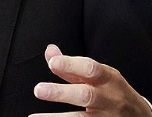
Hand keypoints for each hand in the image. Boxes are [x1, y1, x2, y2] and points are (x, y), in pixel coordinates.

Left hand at [30, 44, 151, 116]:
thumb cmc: (113, 92)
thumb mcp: (99, 75)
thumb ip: (72, 66)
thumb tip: (50, 52)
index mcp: (108, 78)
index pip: (91, 69)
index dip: (71, 65)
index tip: (53, 63)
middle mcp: (109, 99)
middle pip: (86, 95)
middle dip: (62, 93)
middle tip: (38, 90)